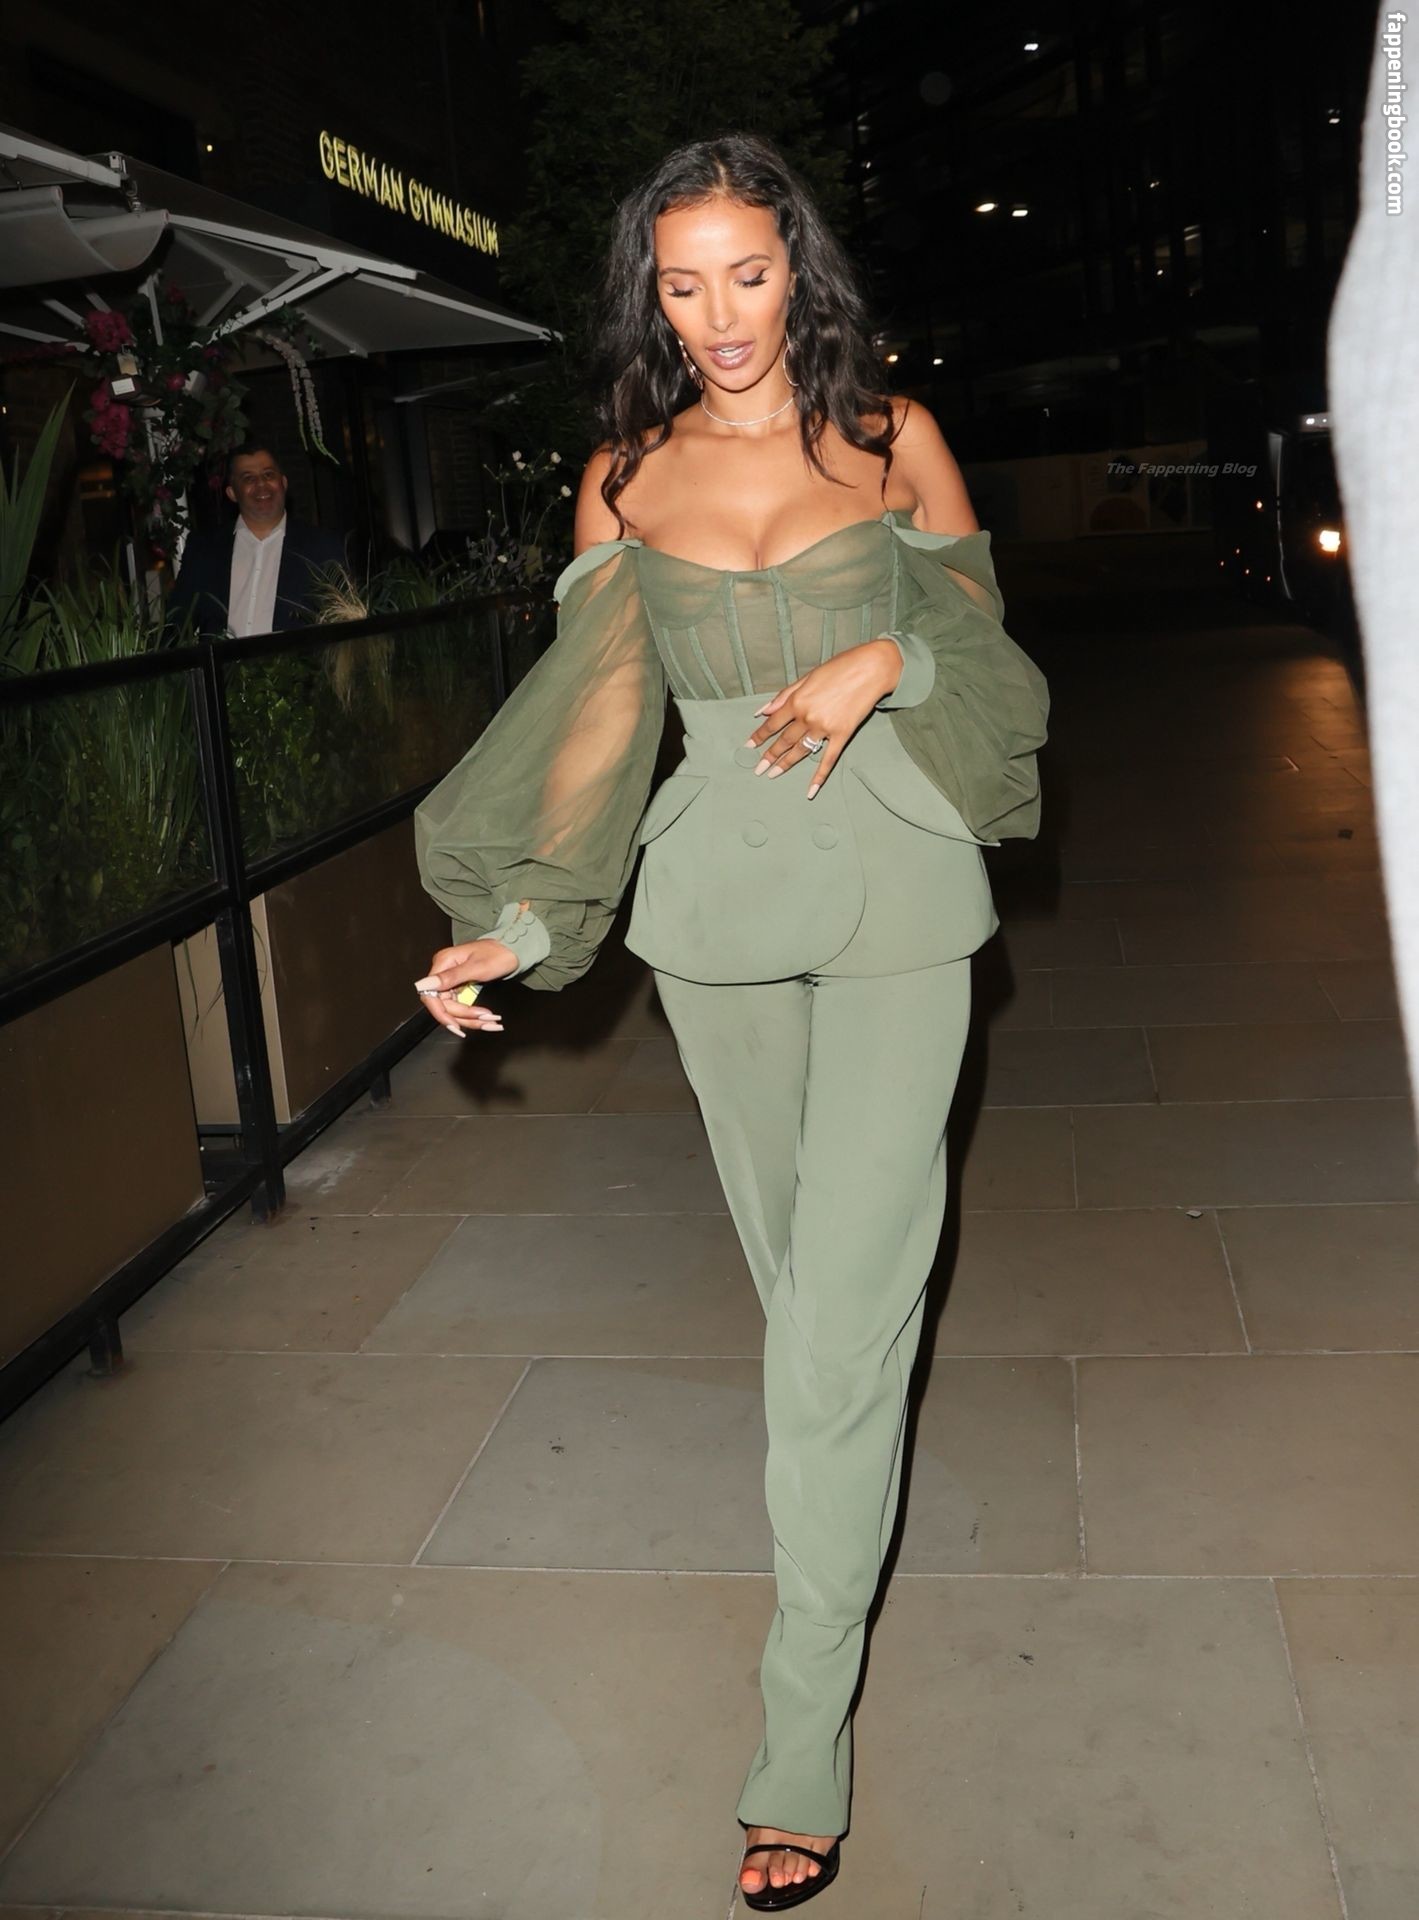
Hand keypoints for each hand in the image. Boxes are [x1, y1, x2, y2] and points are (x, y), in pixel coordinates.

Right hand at [414, 906, 527, 1036]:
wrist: (511, 950)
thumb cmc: (497, 954)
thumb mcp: (476, 967)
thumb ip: (450, 977)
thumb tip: (423, 985)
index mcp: (443, 963)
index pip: (430, 996)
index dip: (441, 1013)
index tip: (455, 1026)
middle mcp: (443, 972)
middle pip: (444, 1005)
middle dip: (463, 1017)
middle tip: (485, 1020)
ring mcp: (451, 980)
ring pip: (453, 1009)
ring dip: (470, 1019)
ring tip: (491, 1022)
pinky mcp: (459, 987)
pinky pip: (461, 1006)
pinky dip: (474, 1015)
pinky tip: (486, 1020)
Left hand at [746, 639, 901, 796]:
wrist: (871, 668)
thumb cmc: (840, 667)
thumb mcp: (808, 676)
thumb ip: (784, 695)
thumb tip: (763, 711)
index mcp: (797, 700)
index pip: (772, 723)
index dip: (759, 736)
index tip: (749, 746)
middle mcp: (807, 716)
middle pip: (783, 740)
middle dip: (769, 755)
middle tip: (758, 769)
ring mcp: (824, 727)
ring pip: (800, 751)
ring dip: (785, 764)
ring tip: (772, 775)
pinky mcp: (842, 734)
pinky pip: (828, 759)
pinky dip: (819, 776)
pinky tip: (810, 790)